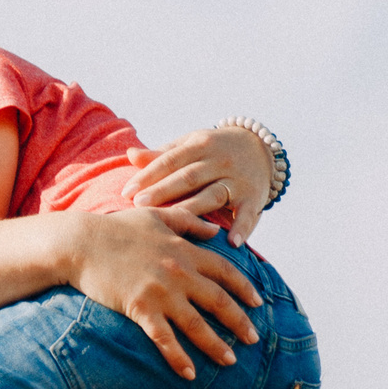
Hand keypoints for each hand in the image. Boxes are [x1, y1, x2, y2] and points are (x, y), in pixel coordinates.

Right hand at [65, 208, 262, 380]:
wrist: (81, 242)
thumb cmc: (116, 228)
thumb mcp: (157, 216)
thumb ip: (189, 222)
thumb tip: (217, 230)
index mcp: (185, 250)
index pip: (225, 271)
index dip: (244, 288)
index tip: (258, 303)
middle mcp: (179, 272)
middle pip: (218, 301)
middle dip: (239, 322)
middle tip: (254, 339)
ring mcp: (161, 292)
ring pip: (197, 325)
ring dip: (216, 345)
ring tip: (230, 361)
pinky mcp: (140, 308)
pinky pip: (165, 339)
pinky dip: (179, 358)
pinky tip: (190, 373)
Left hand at [124, 125, 275, 242]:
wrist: (260, 149)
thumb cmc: (213, 151)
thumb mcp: (190, 146)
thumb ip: (162, 155)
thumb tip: (130, 155)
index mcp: (199, 146)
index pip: (170, 161)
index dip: (149, 175)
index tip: (127, 192)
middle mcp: (218, 161)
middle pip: (188, 178)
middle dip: (164, 191)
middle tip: (139, 206)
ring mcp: (237, 180)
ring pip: (213, 195)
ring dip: (194, 208)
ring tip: (174, 221)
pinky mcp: (254, 198)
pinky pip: (247, 215)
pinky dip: (242, 228)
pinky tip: (231, 242)